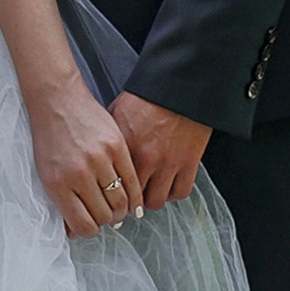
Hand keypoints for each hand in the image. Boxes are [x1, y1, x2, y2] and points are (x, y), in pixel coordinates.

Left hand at [24, 72, 146, 239]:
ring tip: (118, 206)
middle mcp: (79, 174)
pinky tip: (131, 197)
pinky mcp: (116, 146)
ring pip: (121, 202)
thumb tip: (73, 232)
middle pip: (105, 216)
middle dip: (107, 220)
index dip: (89, 230)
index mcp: (58, 184)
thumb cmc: (48, 137)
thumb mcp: (46, 173)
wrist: (56, 100)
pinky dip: (134, 194)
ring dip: (122, 209)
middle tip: (107, 214)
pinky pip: (133, 181)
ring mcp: (100, 160)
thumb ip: (61, 203)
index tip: (91, 225)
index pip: (83, 225)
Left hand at [111, 94, 210, 209]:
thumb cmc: (146, 98)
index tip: (111, 197)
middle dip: (131, 203)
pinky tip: (168, 187)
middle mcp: (147, 159)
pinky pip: (181, 192)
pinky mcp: (189, 163)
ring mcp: (169, 163)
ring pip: (158, 201)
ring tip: (148, 194)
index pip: (115, 185)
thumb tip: (100, 156)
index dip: (112, 194)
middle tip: (129, 200)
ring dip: (152, 200)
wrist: (177, 88)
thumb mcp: (116, 115)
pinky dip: (174, 194)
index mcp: (126, 148)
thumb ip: (110, 140)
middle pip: (135, 199)